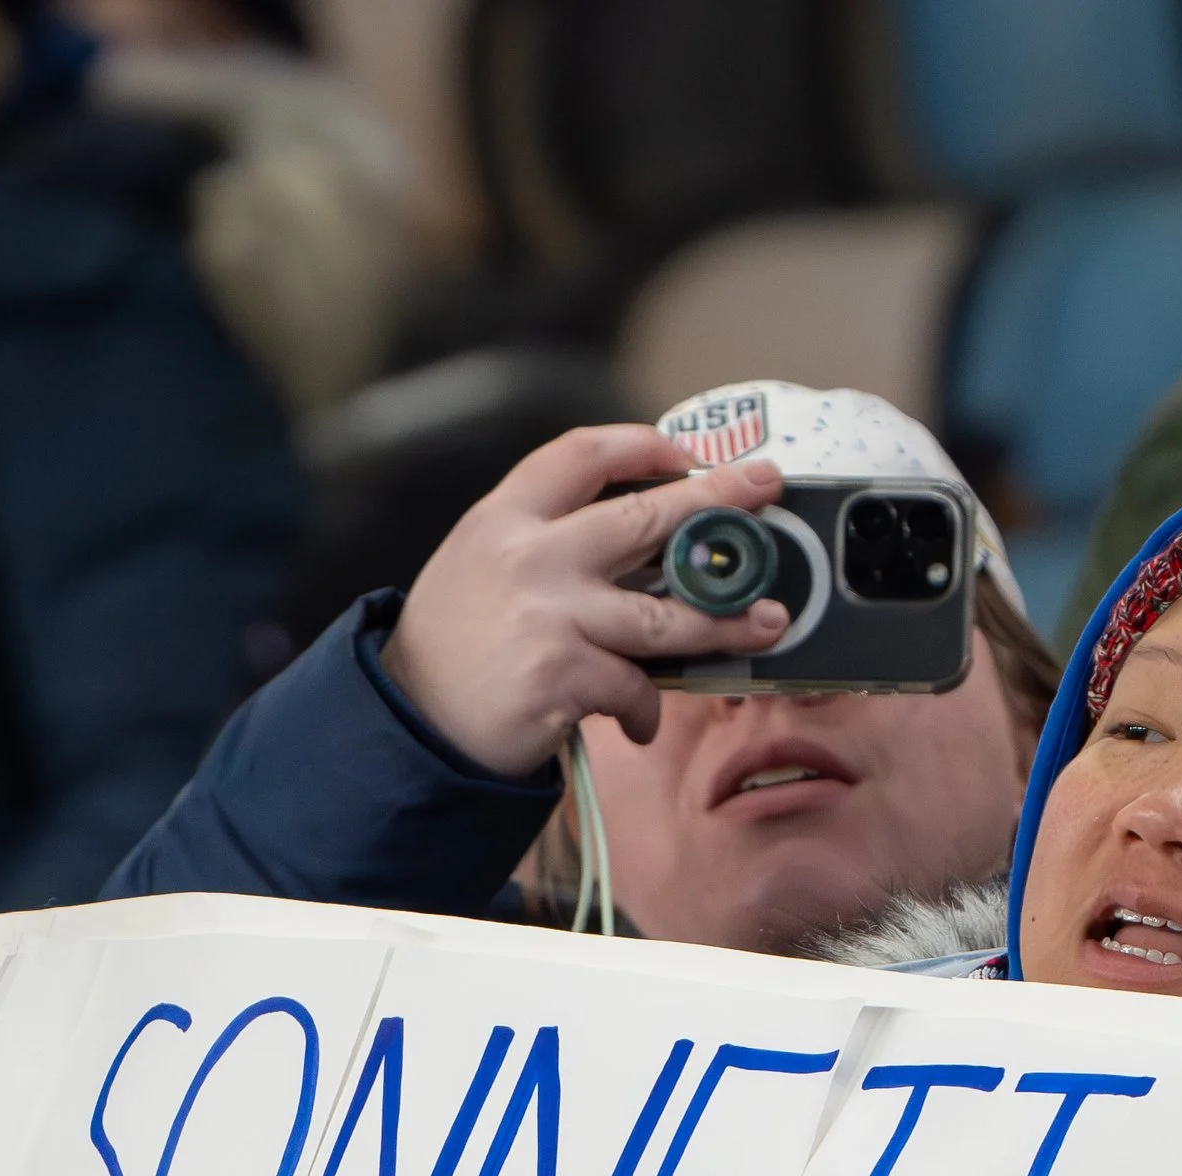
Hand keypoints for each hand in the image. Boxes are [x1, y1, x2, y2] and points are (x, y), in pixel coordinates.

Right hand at [384, 422, 790, 772]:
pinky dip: (643, 710)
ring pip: (665, 613)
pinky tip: (636, 723)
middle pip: (644, 516)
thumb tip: (637, 539)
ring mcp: (551, 614)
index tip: (685, 452)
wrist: (412, 725)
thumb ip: (542, 543)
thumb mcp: (478, 567)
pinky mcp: (566, 674)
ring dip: (726, 622)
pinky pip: (635, 687)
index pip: (582, 454)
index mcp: (505, 517)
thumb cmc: (453, 652)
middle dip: (717, 500)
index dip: (642, 445)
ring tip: (770, 622)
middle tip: (764, 487)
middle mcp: (531, 555)